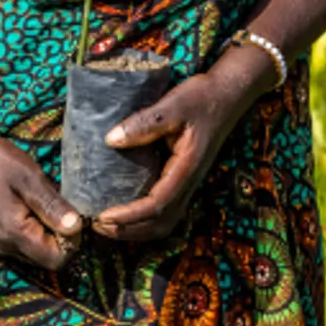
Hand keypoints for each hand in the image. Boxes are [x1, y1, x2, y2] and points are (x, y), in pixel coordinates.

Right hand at [0, 130, 81, 270]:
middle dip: (59, 238)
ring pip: (30, 251)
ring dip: (44, 233)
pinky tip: (26, 204)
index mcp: (14, 234)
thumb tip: (77, 227)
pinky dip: (29, 230)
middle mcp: (3, 247)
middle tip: (61, 205)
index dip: (72, 241)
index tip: (73, 214)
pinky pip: (17, 243)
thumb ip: (52, 205)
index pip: (56, 259)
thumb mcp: (28, 177)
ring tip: (43, 202)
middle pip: (43, 258)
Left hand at [92, 51, 274, 242]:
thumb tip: (110, 140)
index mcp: (186, 168)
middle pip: (161, 223)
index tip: (103, 216)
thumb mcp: (173, 104)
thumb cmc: (202, 98)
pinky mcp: (184, 178)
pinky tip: (126, 212)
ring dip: (136, 229)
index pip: (157, 204)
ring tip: (108, 225)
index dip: (129, 215)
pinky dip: (145, 220)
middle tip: (97, 225)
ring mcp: (188, 182)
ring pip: (165, 221)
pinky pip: (166, 210)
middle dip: (129, 230)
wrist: (227, 95)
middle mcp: (189, 182)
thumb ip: (145, 122)